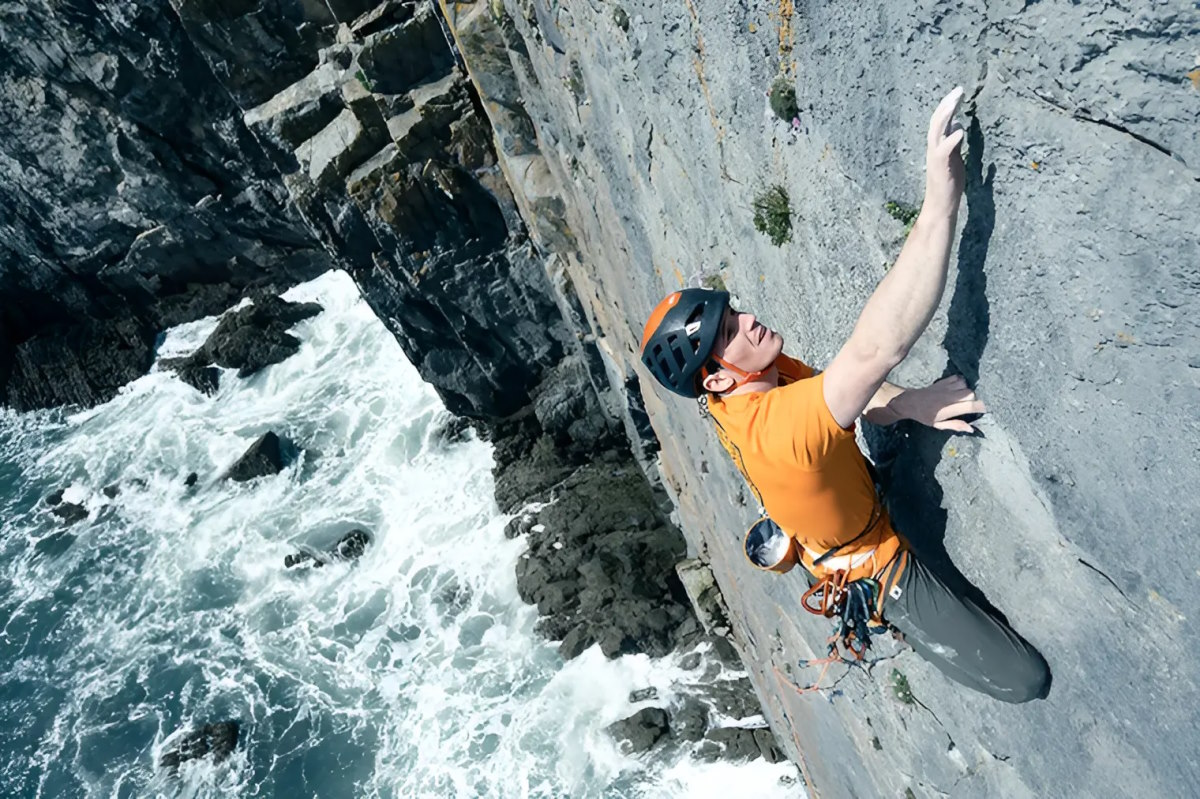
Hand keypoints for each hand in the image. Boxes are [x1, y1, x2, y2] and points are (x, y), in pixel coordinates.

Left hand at [896, 375, 983, 432]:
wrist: (910, 401)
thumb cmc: (924, 416)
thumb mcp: (939, 425)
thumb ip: (955, 425)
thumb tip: (971, 429)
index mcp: (948, 409)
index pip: (970, 406)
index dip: (980, 408)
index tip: (982, 410)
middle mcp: (949, 397)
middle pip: (971, 394)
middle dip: (973, 400)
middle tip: (966, 406)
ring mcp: (946, 387)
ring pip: (966, 385)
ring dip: (966, 391)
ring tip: (960, 397)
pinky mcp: (943, 381)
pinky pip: (959, 378)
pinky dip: (961, 382)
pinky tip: (956, 389)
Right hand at [922, 87, 965, 218]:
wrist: (941, 206)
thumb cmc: (948, 184)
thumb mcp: (954, 158)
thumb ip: (954, 143)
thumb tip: (957, 126)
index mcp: (937, 146)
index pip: (941, 122)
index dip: (948, 106)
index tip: (958, 93)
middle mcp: (934, 149)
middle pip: (937, 122)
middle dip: (947, 105)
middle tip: (959, 90)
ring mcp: (936, 157)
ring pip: (937, 131)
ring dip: (946, 115)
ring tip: (955, 102)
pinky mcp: (941, 167)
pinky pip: (944, 150)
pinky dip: (951, 140)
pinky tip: (960, 131)